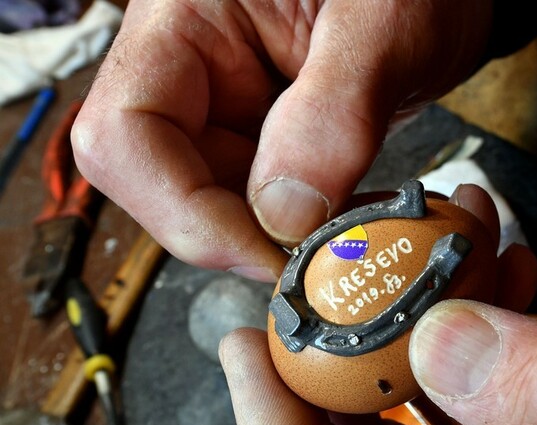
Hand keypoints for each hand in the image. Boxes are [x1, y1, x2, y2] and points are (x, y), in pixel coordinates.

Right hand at [71, 0, 492, 280]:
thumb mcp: (384, 27)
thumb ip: (334, 115)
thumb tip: (285, 216)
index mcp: (187, 20)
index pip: (125, 134)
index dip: (185, 212)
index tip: (267, 253)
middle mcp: (192, 70)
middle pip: (162, 185)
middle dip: (236, 236)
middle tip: (313, 261)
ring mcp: (227, 109)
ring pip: (214, 208)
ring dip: (274, 241)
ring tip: (345, 237)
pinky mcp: (264, 141)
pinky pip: (262, 207)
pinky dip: (302, 232)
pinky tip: (347, 225)